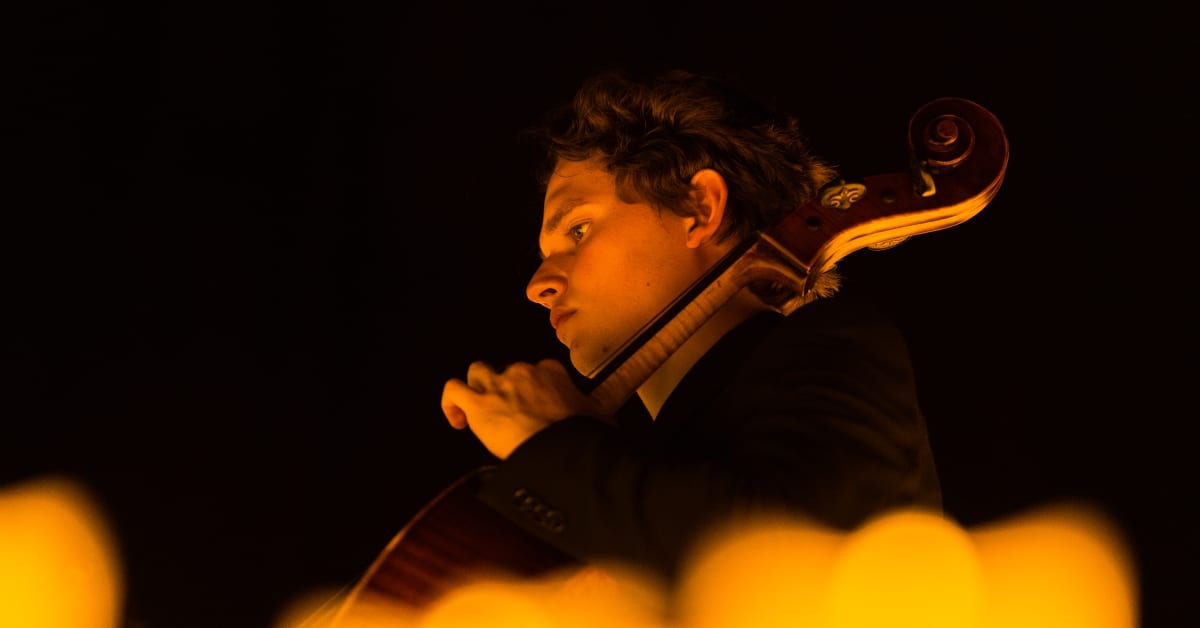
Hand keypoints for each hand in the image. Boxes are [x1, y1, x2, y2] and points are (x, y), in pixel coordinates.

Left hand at [440, 359, 598, 459]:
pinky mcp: (478, 403)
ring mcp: (499, 384)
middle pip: (507, 372)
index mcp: (552, 372)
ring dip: (477, 389)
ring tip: (480, 412)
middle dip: (506, 391)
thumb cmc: (583, 436)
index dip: (535, 389)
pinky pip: (453, 390)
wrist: (563, 449)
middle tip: (512, 417)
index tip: (537, 408)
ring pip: (477, 373)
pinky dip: (451, 403)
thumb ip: (594, 415)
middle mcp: (524, 371)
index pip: (539, 370)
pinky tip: (458, 421)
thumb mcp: (598, 418)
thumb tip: (608, 428)